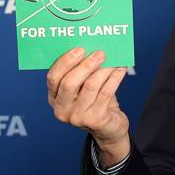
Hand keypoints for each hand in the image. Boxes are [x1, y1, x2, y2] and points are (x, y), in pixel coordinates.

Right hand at [47, 47, 129, 164]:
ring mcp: (78, 117)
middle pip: (70, 83)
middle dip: (85, 65)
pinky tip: (121, 69)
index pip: (53, 78)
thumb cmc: (94, 101)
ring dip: (103, 69)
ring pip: (91, 86)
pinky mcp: (96, 119)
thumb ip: (80, 73)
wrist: (108, 128)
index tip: (80, 48)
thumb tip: (92, 47)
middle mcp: (62, 109)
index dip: (65, 62)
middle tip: (100, 53)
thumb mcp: (81, 89)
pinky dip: (115, 77)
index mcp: (54, 98)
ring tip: (113, 59)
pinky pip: (106, 92)